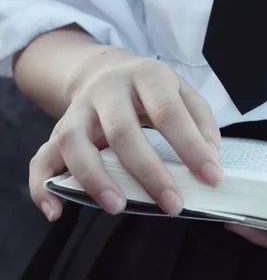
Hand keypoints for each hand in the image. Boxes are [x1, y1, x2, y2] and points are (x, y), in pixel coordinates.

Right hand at [29, 48, 222, 220]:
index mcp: (146, 76)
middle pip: (122, 131)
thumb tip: (210, 159)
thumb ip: (201, 122)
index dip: (191, 146)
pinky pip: (41, 158)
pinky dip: (43, 186)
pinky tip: (57, 210)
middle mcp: (108, 89)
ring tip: (119, 207)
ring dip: (95, 179)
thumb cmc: (153, 89)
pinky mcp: (59, 129)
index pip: (169, 112)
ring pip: (75, 143)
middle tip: (173, 204)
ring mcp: (79, 109)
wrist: (107, 69)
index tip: (211, 177)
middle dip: (149, 172)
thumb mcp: (184, 92)